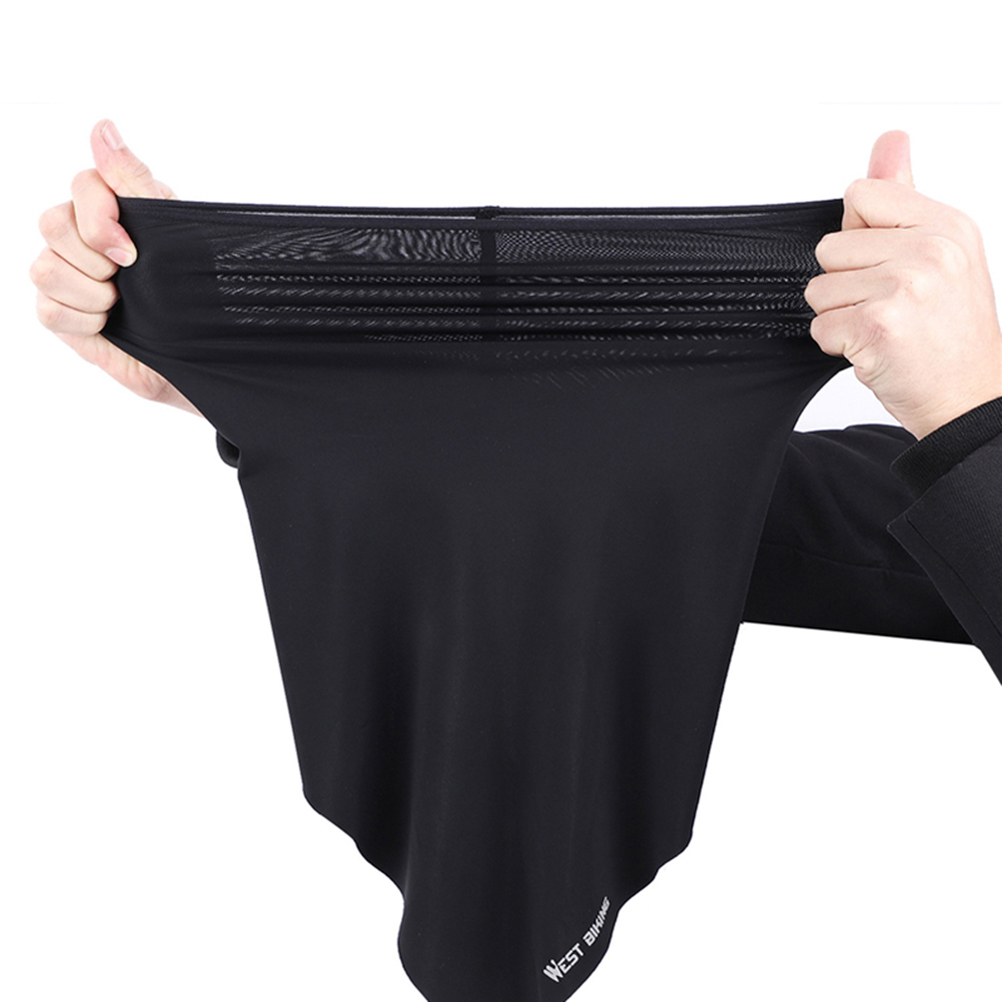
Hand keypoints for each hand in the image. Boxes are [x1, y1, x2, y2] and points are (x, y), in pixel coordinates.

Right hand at [29, 119, 201, 416]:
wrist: (205, 354)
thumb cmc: (196, 293)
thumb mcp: (175, 233)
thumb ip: (135, 182)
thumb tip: (102, 127)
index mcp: (118, 211)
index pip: (82, 184)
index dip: (100, 216)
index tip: (133, 251)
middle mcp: (86, 237)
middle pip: (52, 223)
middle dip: (95, 257)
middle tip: (130, 277)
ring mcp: (69, 275)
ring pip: (44, 267)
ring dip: (92, 293)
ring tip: (123, 304)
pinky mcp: (63, 314)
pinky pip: (47, 308)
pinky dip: (83, 319)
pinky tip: (110, 323)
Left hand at [805, 130, 1001, 439]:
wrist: (968, 398)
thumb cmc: (950, 335)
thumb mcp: (939, 254)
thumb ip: (902, 198)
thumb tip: (889, 139)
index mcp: (946, 224)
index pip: (860, 194)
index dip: (859, 238)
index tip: (889, 266)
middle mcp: (930, 249)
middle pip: (830, 246)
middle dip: (846, 283)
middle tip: (889, 308)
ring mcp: (905, 286)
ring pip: (819, 288)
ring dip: (839, 316)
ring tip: (883, 329)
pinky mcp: (878, 324)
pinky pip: (820, 325)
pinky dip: (837, 345)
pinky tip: (875, 350)